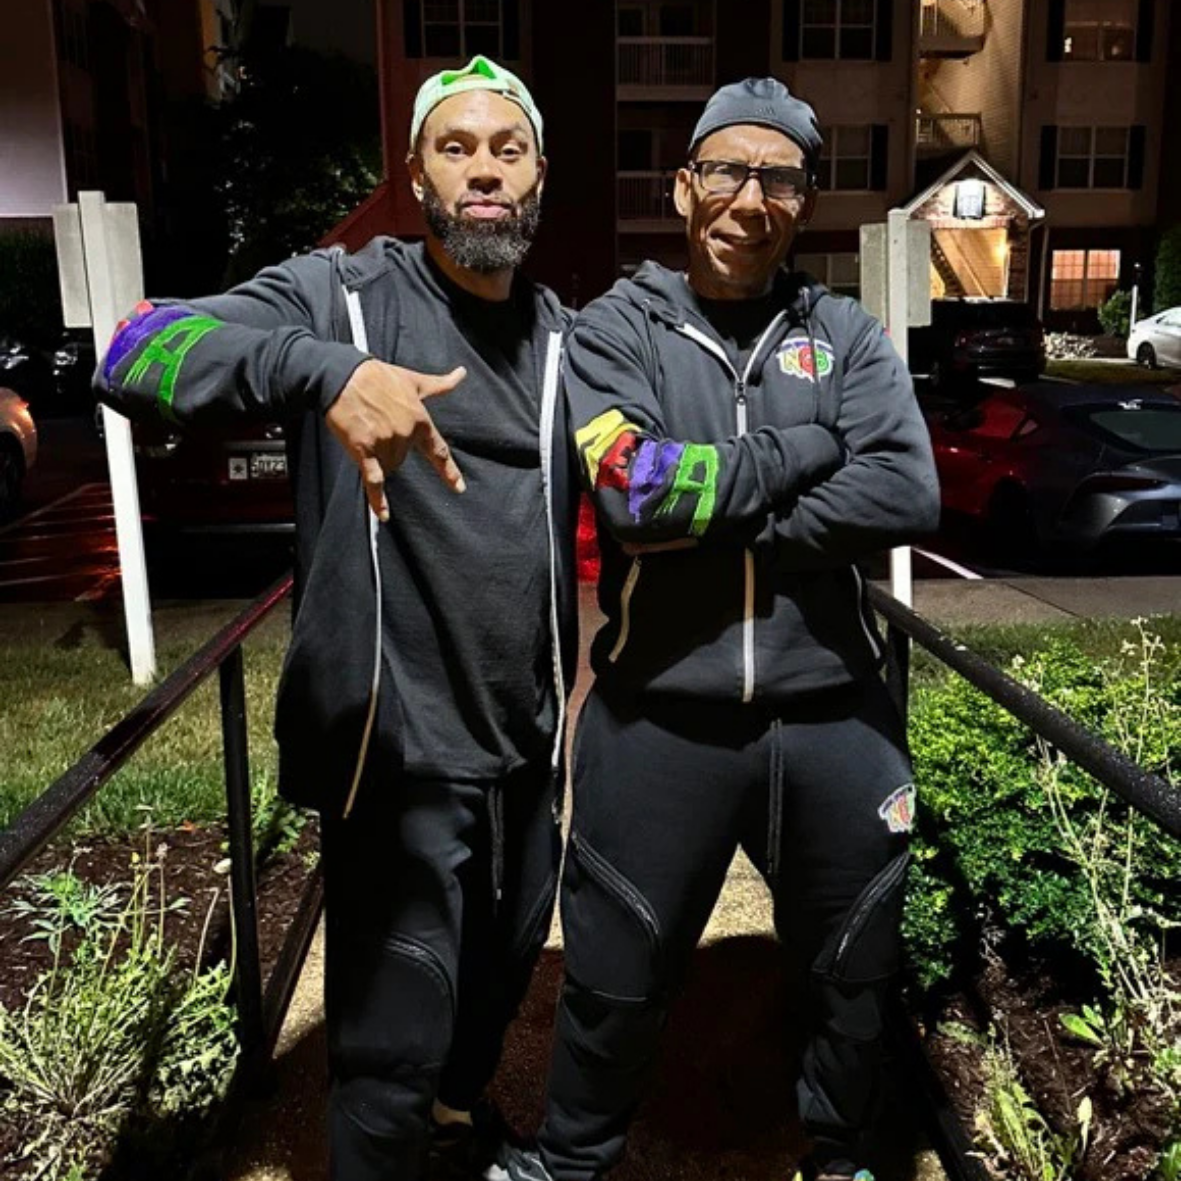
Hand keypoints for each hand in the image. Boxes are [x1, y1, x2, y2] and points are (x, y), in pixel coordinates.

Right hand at [326, 359, 465, 519]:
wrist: (343, 375)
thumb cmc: (377, 376)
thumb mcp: (413, 380)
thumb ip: (439, 384)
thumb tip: (462, 374)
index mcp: (420, 420)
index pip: (438, 451)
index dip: (449, 471)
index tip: (458, 488)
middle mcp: (405, 434)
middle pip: (403, 458)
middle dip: (392, 446)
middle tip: (378, 422)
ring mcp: (385, 443)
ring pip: (388, 465)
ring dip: (378, 456)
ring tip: (367, 430)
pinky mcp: (364, 449)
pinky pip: (374, 479)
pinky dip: (377, 499)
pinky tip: (383, 515)